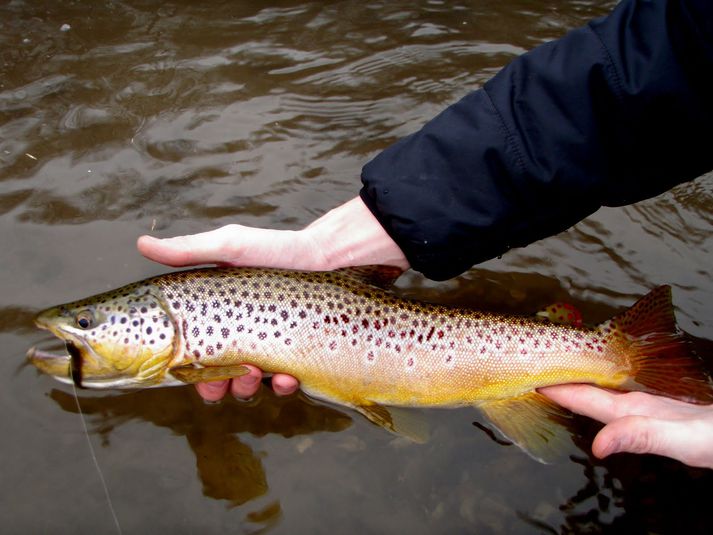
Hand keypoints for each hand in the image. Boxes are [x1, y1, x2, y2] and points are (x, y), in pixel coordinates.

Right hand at [137, 196, 408, 400]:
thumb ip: (188, 251)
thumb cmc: (279, 250)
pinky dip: (282, 386)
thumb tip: (141, 243)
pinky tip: (286, 379)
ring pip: (249, 384)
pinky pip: (286, 383)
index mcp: (219, 314)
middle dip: (215, 387)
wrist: (331, 259)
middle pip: (217, 376)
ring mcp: (270, 347)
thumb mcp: (231, 247)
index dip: (185, 368)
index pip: (192, 350)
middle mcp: (242, 335)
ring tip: (255, 374)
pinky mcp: (299, 357)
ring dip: (246, 388)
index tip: (184, 374)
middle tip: (219, 386)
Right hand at [540, 384, 712, 468]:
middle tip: (535, 370)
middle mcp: (636, 402)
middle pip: (589, 388)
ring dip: (577, 384)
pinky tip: (596, 397)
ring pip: (601, 391)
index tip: (529, 375)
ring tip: (556, 378)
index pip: (584, 395)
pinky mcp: (656, 414)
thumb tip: (599, 444)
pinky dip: (596, 397)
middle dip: (561, 378)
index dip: (556, 387)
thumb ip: (640, 436)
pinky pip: (615, 401)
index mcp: (633, 407)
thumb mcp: (679, 438)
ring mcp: (645, 406)